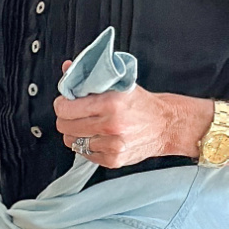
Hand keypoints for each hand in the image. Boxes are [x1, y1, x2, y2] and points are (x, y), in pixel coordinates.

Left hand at [54, 59, 211, 168]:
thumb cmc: (142, 104)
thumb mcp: (119, 83)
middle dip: (65, 118)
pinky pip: (84, 154)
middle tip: (73, 113)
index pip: (66, 108)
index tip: (65, 102)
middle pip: (65, 126)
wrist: (166, 125)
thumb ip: (91, 77)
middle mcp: (111, 126)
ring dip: (75, 133)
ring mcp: (112, 146)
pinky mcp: (113, 160)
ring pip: (72, 142)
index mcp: (111, 103)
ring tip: (86, 125)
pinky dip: (86, 145)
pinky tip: (97, 136)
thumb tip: (68, 69)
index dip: (61, 104)